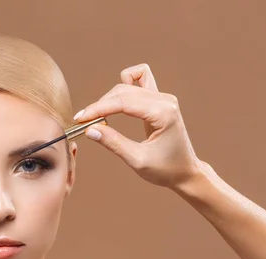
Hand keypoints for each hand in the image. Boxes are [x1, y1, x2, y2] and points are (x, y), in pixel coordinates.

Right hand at [75, 63, 203, 188]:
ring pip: (127, 85)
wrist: (185, 172)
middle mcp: (165, 100)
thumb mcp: (137, 160)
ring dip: (109, 98)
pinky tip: (116, 101)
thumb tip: (90, 130)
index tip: (80, 119)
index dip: (98, 109)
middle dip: (100, 105)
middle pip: (122, 91)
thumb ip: (113, 143)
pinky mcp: (159, 100)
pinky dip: (125, 84)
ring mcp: (163, 98)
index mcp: (163, 113)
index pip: (123, 102)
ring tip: (98, 117)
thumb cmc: (165, 169)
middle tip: (85, 123)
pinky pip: (140, 78)